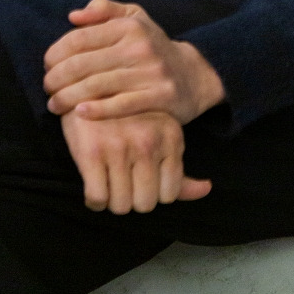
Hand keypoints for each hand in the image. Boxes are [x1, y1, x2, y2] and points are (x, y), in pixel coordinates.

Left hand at [43, 0, 225, 124]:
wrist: (194, 75)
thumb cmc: (154, 47)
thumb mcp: (135, 18)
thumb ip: (104, 10)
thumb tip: (73, 16)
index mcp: (129, 26)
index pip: (80, 38)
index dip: (56, 52)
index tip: (46, 65)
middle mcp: (139, 47)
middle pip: (84, 64)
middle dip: (57, 78)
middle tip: (46, 88)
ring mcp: (151, 72)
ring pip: (98, 86)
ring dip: (68, 97)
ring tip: (54, 105)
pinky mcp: (160, 97)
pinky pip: (122, 105)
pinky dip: (98, 110)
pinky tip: (80, 113)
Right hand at [61, 107, 211, 212]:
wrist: (86, 88)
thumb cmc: (127, 117)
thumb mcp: (159, 135)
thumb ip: (180, 169)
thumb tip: (206, 188)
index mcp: (171, 136)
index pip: (170, 194)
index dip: (153, 193)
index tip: (140, 180)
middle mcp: (148, 141)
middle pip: (145, 203)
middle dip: (132, 200)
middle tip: (122, 182)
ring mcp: (120, 146)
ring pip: (120, 205)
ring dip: (112, 200)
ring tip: (108, 181)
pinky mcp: (92, 152)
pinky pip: (97, 199)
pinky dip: (94, 200)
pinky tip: (94, 184)